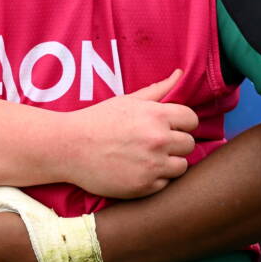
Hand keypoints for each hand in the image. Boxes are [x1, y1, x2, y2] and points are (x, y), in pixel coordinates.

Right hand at [60, 69, 197, 198]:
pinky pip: (166, 183)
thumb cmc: (98, 121)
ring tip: (150, 158)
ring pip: (182, 166)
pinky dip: (156, 178)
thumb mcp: (127, 101)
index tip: (170, 126)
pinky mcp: (144, 187)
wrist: (69, 148)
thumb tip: (180, 74)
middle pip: (189, 143)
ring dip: (170, 162)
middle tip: (156, 143)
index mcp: (155, 115)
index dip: (183, 122)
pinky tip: (139, 170)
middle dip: (176, 142)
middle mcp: (158, 140)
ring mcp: (152, 165)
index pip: (192, 119)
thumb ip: (158, 90)